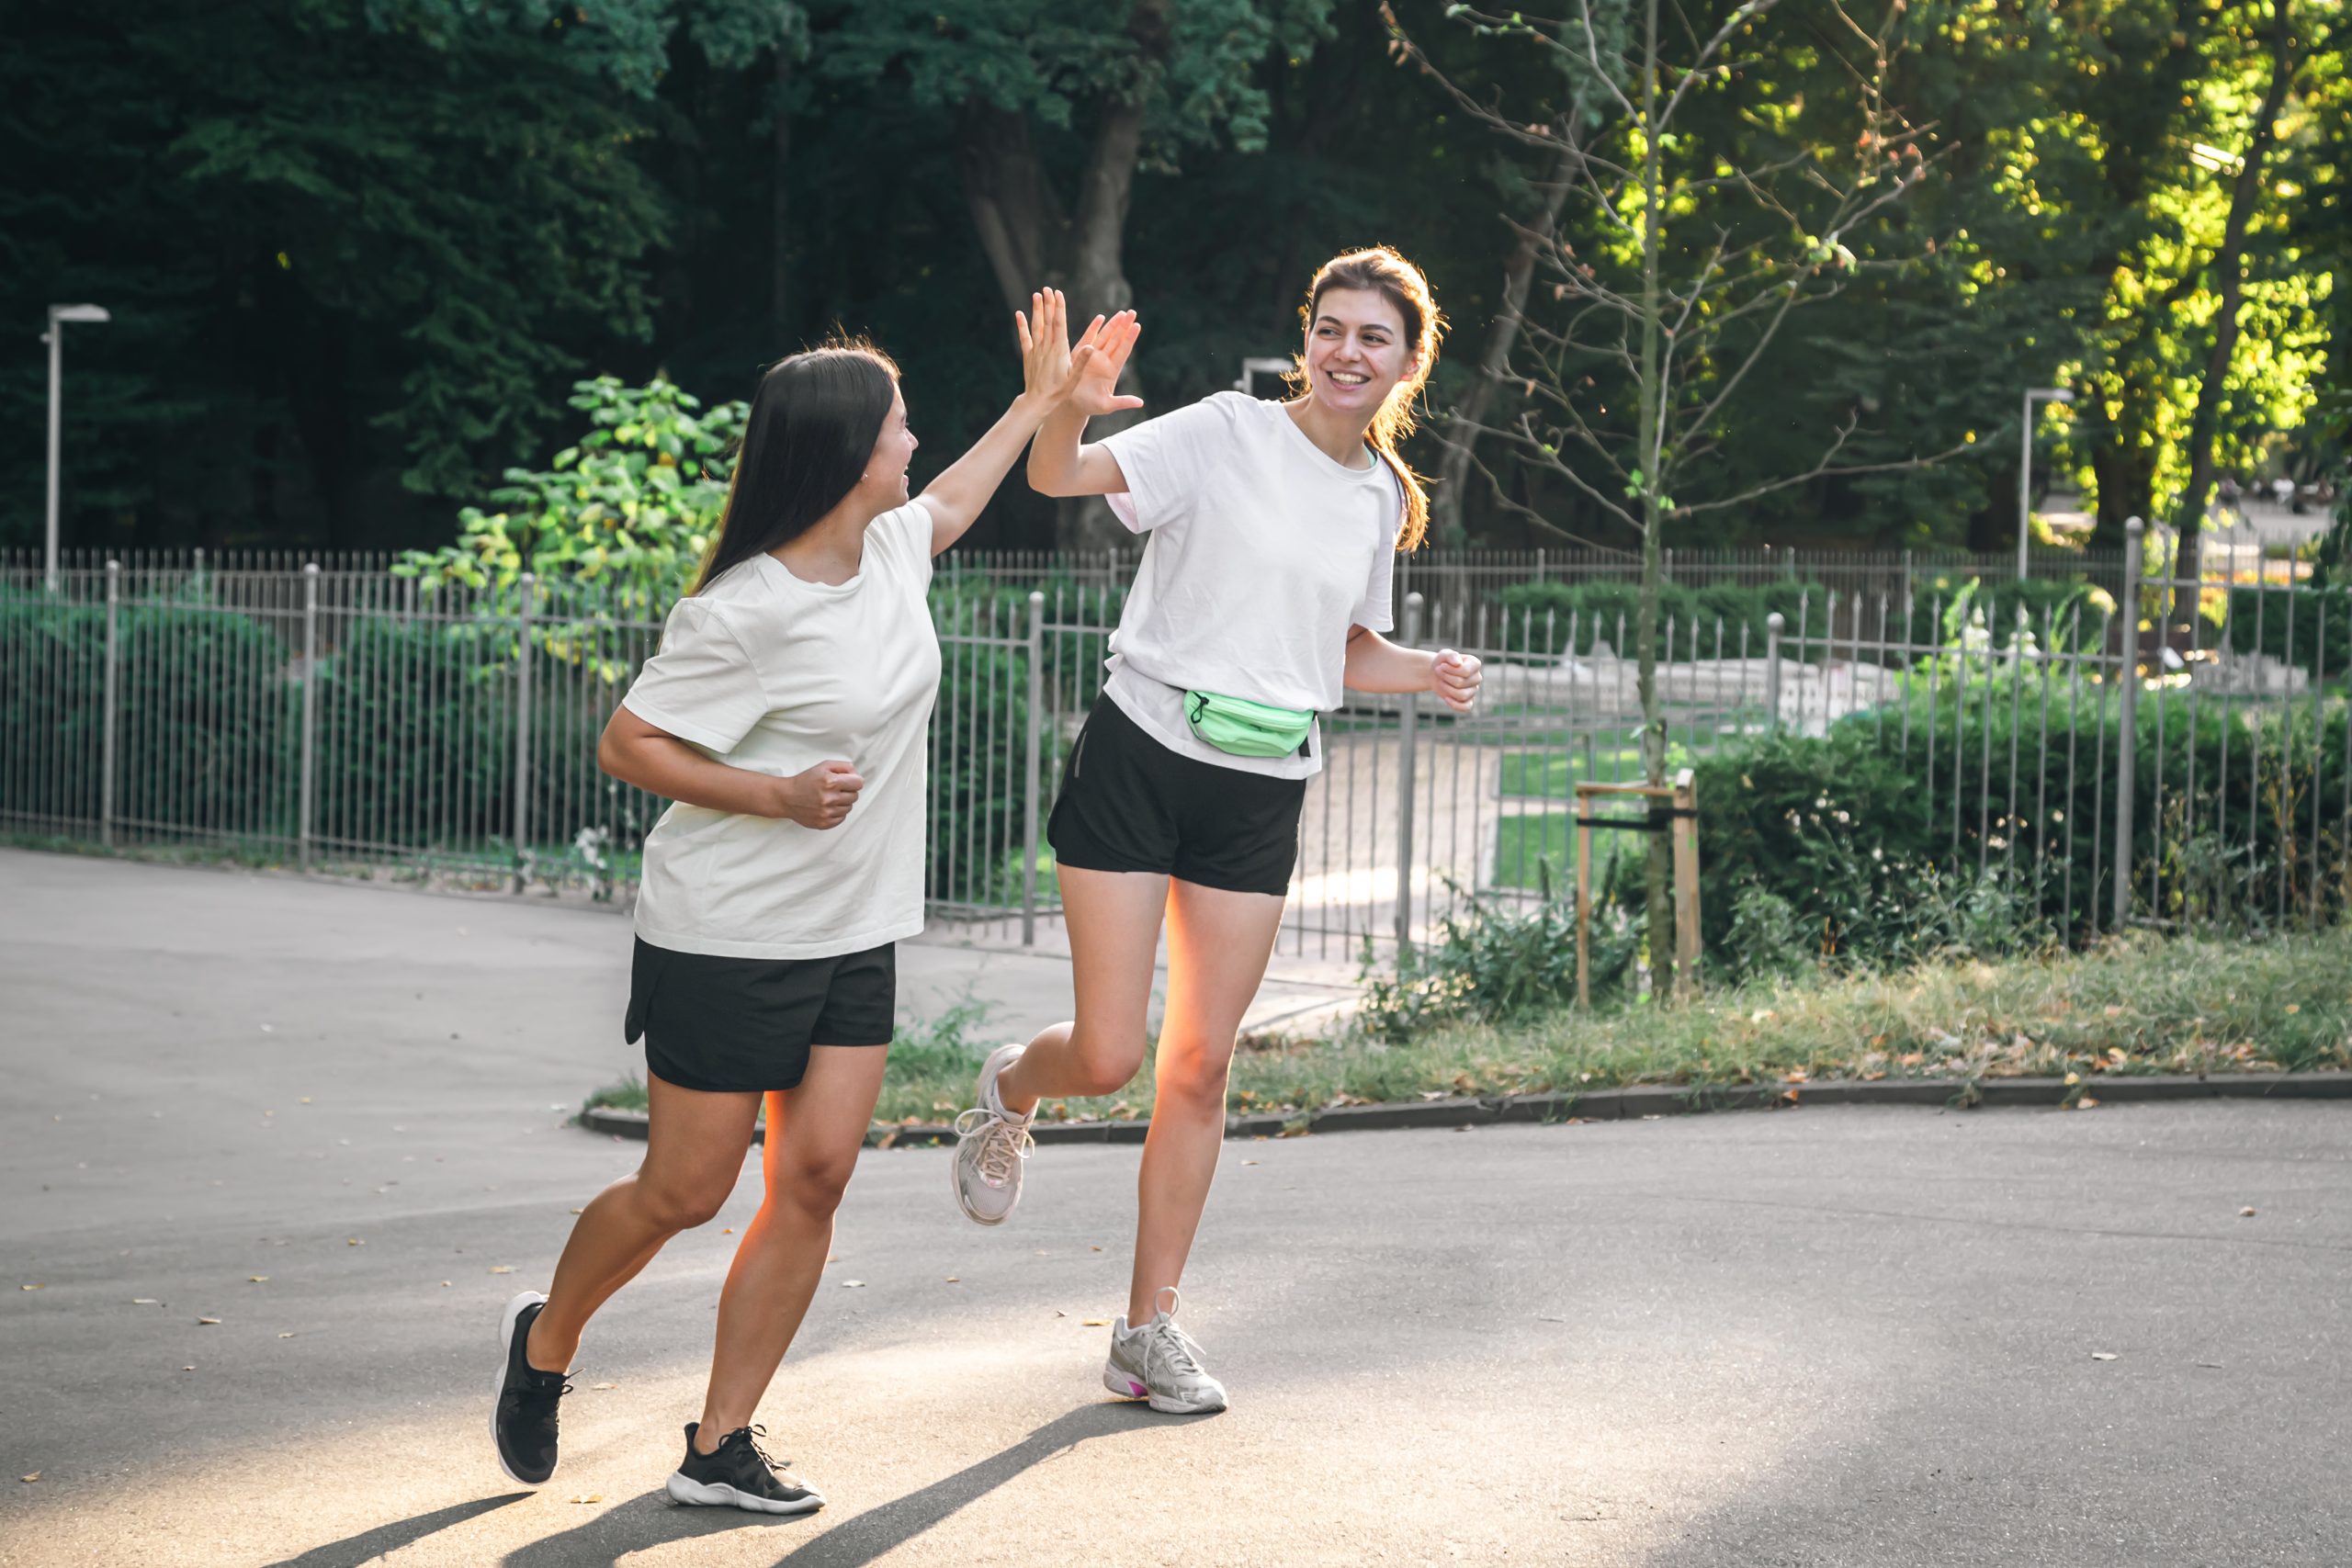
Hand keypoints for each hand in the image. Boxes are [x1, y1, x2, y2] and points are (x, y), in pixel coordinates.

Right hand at [773, 760, 862, 828]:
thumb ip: (844, 766)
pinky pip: (841, 818)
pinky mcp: (824, 824)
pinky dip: (837, 813)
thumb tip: (857, 775)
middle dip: (848, 791)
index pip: (859, 783)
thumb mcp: (823, 766)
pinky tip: (827, 807)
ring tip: (829, 798)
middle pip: (855, 796)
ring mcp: (826, 813)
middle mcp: (829, 798)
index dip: (854, 781)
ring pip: (849, 808)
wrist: (786, 798)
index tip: (848, 782)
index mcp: (831, 782)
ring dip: (842, 803)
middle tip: (835, 790)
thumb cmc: (805, 781)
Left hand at [1015, 288, 1096, 407]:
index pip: (1059, 324)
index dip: (1059, 308)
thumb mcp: (1073, 379)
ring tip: (1036, 295)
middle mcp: (1046, 348)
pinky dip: (1021, 325)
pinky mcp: (1028, 356)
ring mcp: (1036, 351)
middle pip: (1048, 321)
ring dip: (1036, 310)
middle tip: (1047, 288)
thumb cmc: (1059, 392)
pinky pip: (1024, 338)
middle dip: (1048, 304)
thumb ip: (1081, 362)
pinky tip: (1019, 314)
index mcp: (1059, 351)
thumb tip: (1091, 347)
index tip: (1058, 294)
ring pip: (1036, 326)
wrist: (1038, 402)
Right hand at [1066, 309, 1143, 417]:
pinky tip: (1100, 318)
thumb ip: (1123, 402)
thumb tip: (1140, 403)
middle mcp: (1104, 361)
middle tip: (1132, 312)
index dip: (1130, 338)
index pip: (1123, 351)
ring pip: (1105, 337)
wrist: (1071, 404)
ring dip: (1113, 324)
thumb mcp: (1107, 405)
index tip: (1137, 325)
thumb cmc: (1090, 406)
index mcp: (1112, 371)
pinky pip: (1088, 338)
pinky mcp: (1080, 354)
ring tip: (1121, 313)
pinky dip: (1094, 328)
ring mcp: (1092, 356)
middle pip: (1116, 340)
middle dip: (1124, 326)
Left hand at [1432, 650, 1481, 713]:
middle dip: (1446, 678)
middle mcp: (1477, 677)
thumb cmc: (1443, 663)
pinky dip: (1455, 705)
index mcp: (1475, 664)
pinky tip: (1446, 698)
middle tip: (1438, 671)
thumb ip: (1451, 655)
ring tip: (1440, 682)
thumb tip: (1458, 663)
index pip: (1465, 671)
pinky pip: (1466, 707)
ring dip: (1447, 689)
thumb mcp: (1444, 655)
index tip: (1441, 666)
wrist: (1436, 674)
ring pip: (1462, 695)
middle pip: (1461, 683)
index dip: (1450, 670)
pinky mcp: (1468, 701)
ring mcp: (1473, 690)